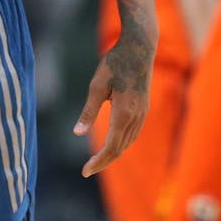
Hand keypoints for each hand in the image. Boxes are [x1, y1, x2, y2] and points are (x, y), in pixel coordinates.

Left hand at [73, 31, 152, 176]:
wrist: (139, 48)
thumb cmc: (114, 63)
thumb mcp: (96, 86)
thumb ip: (88, 112)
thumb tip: (76, 134)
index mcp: (124, 114)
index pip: (111, 147)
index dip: (98, 162)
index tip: (85, 171)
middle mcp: (136, 117)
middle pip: (120, 149)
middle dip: (103, 161)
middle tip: (86, 171)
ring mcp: (142, 113)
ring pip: (128, 142)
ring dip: (112, 153)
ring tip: (96, 160)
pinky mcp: (143, 108)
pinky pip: (132, 133)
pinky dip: (121, 143)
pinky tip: (111, 143)